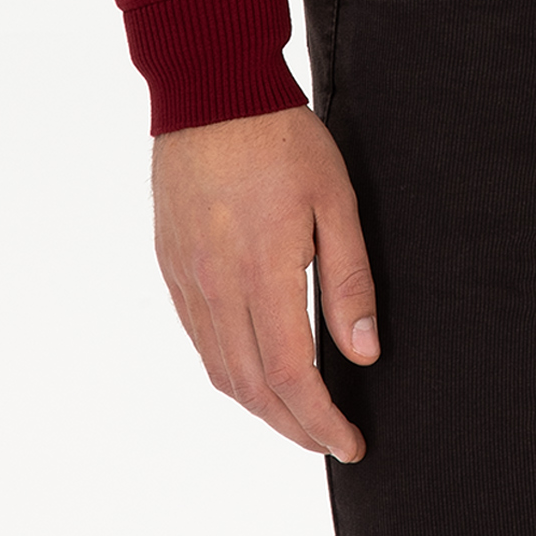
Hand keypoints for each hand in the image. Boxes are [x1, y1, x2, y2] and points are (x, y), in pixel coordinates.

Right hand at [151, 104, 379, 459]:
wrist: (210, 91)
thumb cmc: (281, 138)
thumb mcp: (335, 200)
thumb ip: (350, 280)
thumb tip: (363, 353)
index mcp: (261, 273)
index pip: (291, 376)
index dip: (321, 422)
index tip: (350, 444)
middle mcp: (216, 286)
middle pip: (252, 387)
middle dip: (294, 427)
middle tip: (329, 441)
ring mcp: (188, 278)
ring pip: (220, 369)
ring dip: (259, 405)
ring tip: (297, 416)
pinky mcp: (172, 264)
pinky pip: (199, 337)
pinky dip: (228, 369)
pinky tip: (253, 369)